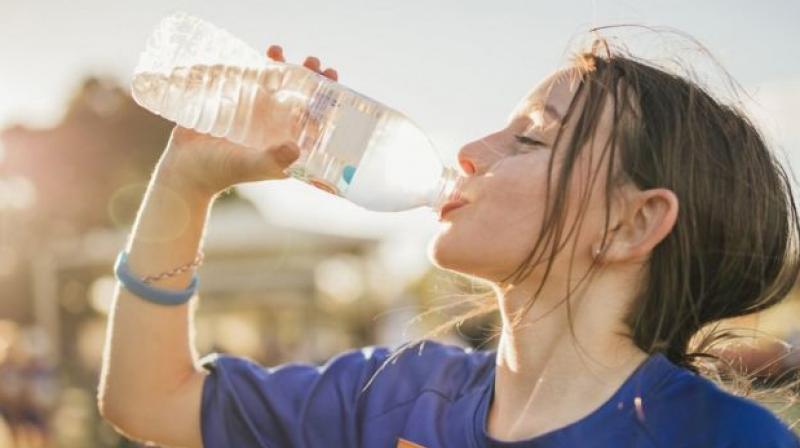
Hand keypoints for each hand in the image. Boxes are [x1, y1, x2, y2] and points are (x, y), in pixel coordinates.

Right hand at [153, 45, 339, 197]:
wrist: (184, 169)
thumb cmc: (219, 172)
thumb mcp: (250, 166)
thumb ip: (273, 160)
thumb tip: (296, 148)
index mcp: (286, 143)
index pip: (313, 118)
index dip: (326, 99)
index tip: (332, 80)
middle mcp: (274, 127)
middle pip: (298, 96)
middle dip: (308, 77)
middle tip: (313, 62)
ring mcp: (254, 114)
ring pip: (273, 84)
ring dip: (281, 66)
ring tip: (278, 51)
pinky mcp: (233, 104)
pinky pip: (248, 80)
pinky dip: (253, 65)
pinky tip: (255, 54)